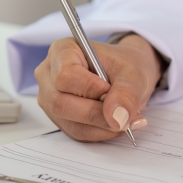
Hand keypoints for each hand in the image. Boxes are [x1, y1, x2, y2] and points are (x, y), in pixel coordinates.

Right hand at [35, 35, 160, 141]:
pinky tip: (116, 123)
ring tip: (126, 119)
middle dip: (96, 113)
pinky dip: (100, 132)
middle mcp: (49, 75)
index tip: (109, 90)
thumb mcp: (133, 73)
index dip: (88, 87)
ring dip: (102, 126)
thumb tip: (117, 119)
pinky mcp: (59, 117)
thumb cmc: (124, 65)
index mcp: (62, 51)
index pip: (64, 75)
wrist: (124, 75)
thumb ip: (127, 93)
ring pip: (70, 122)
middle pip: (61, 103)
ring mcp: (50, 98)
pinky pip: (77, 132)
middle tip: (124, 114)